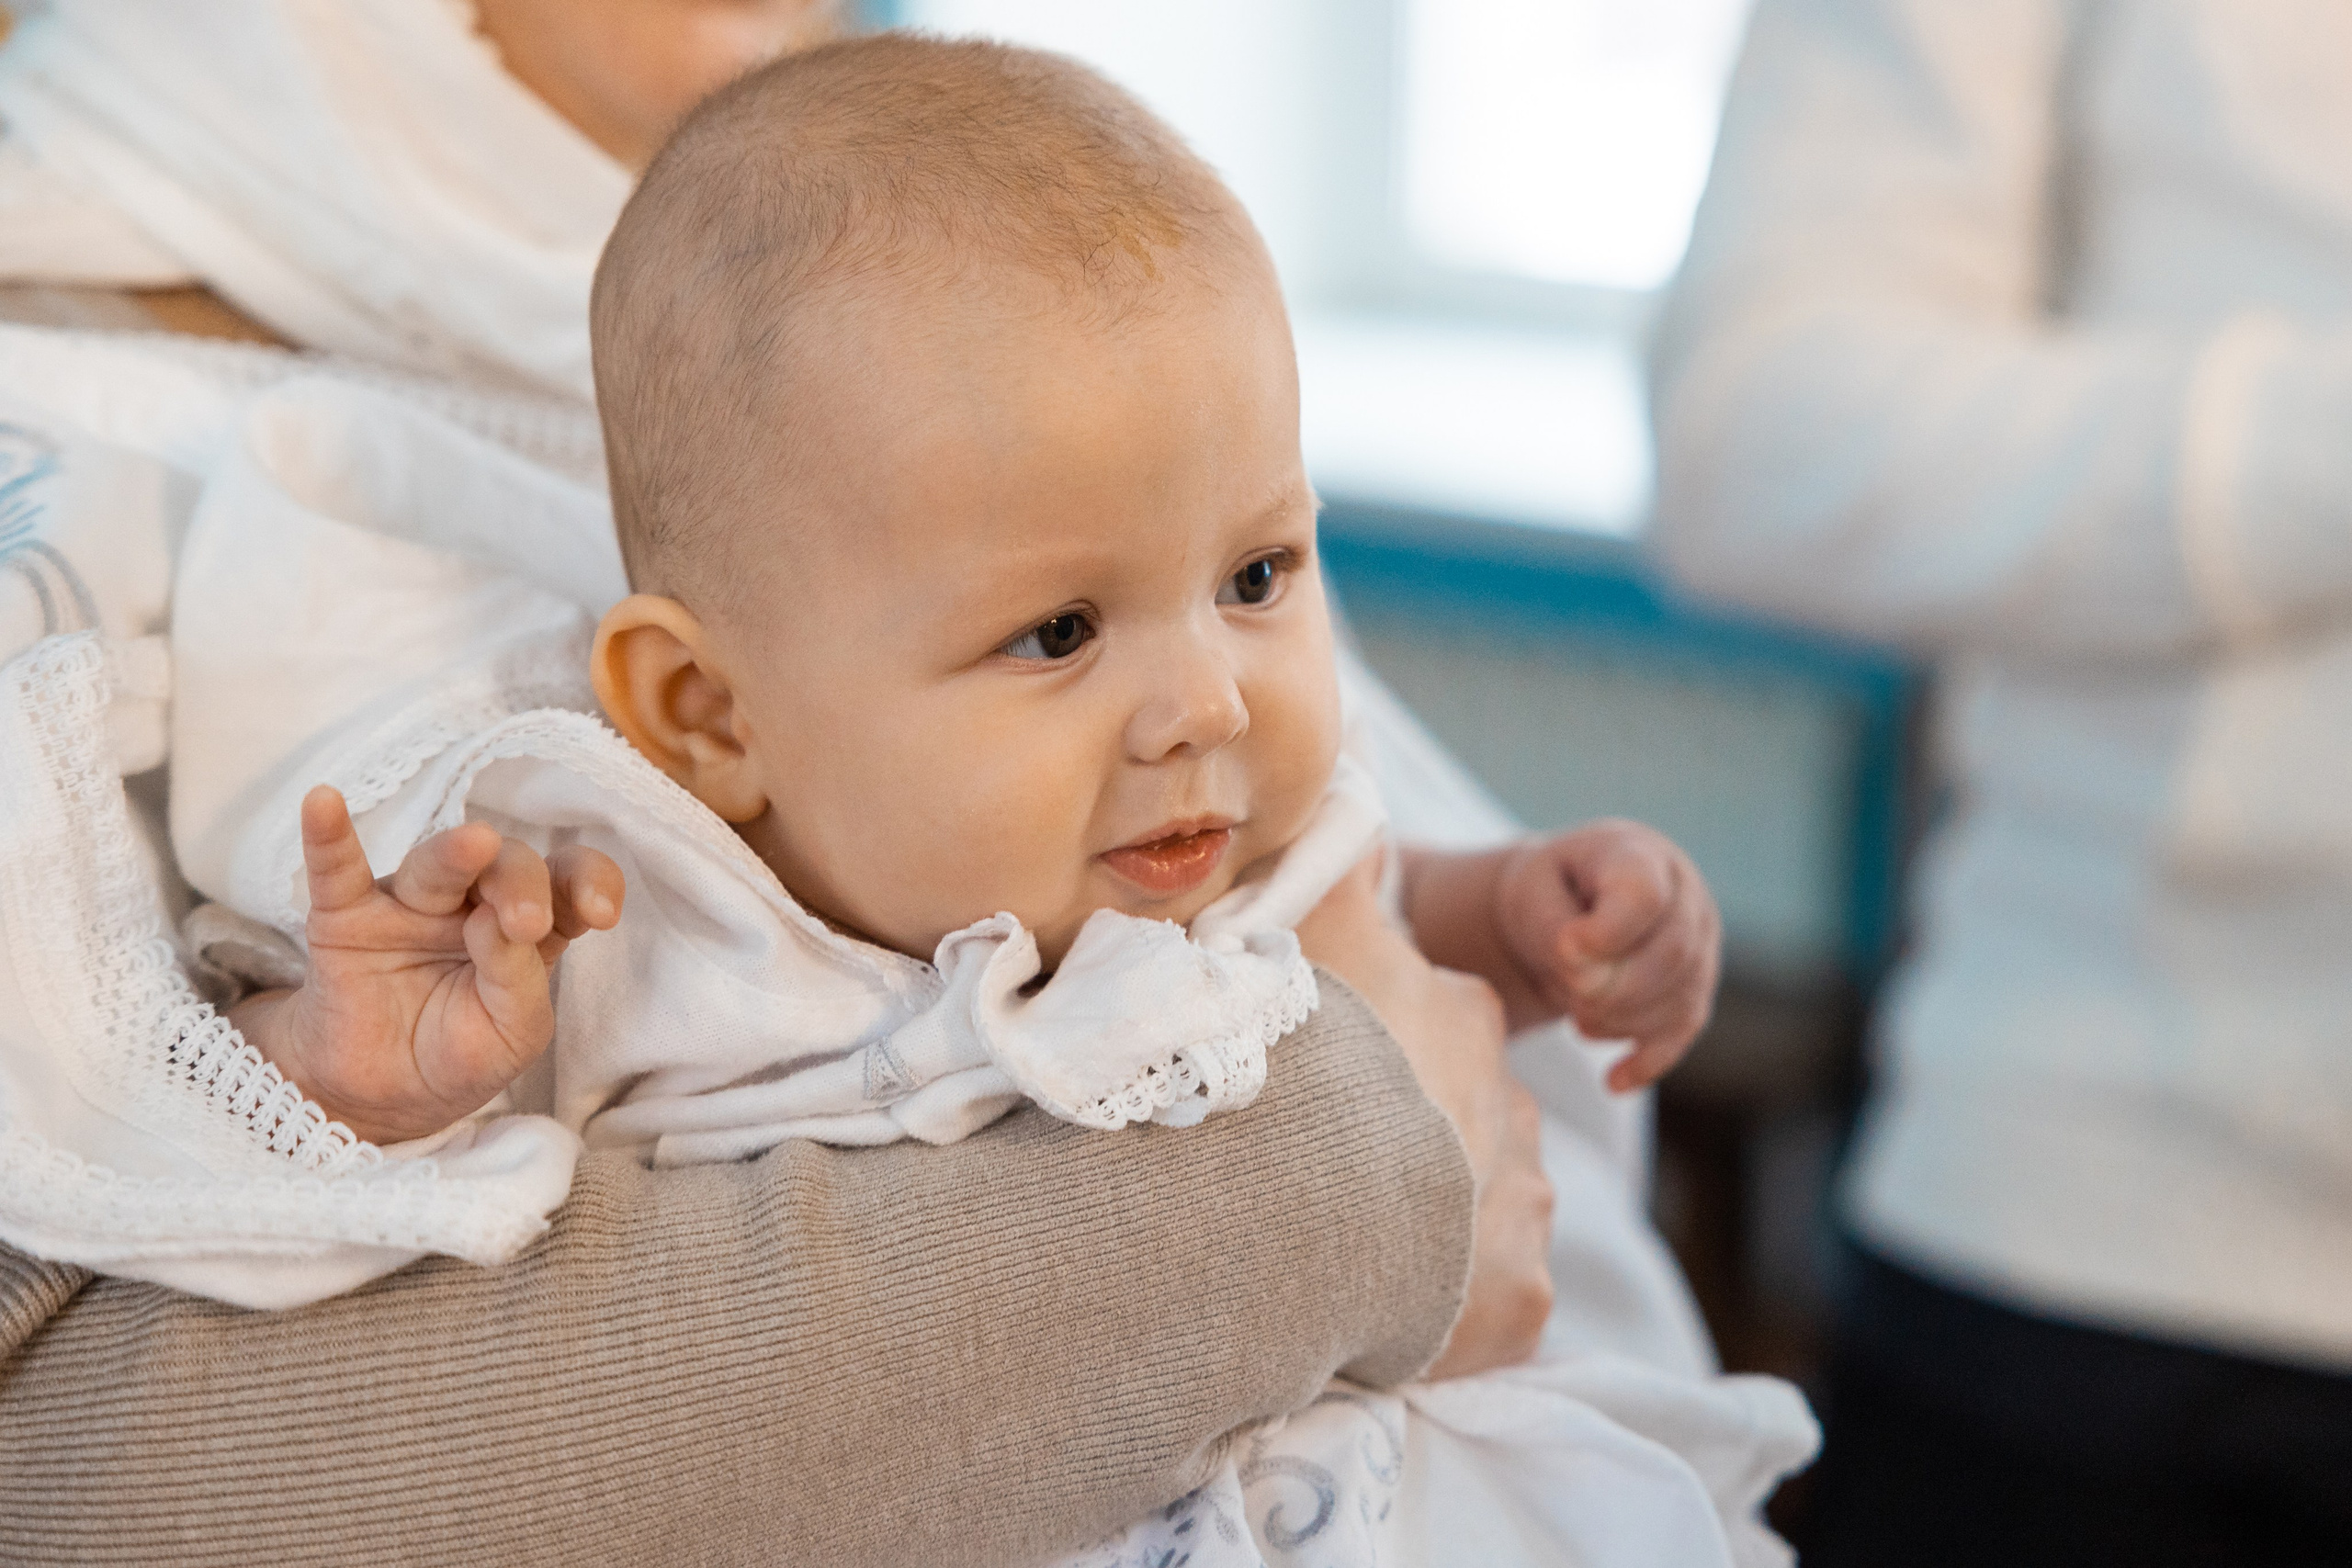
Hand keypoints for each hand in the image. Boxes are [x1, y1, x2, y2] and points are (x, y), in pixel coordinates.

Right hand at [229, 785, 623, 1144]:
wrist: (379, 1100)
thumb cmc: (460, 1055)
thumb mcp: (513, 1034)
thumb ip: (520, 981)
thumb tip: (499, 923)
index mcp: (528, 926)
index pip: (569, 882)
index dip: (589, 882)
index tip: (601, 912)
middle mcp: (473, 901)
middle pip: (506, 866)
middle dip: (522, 885)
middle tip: (527, 924)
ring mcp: (409, 905)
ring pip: (436, 864)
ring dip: (456, 853)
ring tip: (476, 843)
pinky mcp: (346, 918)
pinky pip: (336, 870)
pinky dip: (328, 836)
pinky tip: (323, 802)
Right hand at [1298, 853, 1555, 1377]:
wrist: (1305, 1215)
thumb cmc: (1303, 1062)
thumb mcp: (1314, 934)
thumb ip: (1342, 858)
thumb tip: (1360, 756)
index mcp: (1462, 1016)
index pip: (1434, 1022)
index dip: (1377, 1050)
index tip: (1326, 1083)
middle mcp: (1510, 1105)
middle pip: (1463, 1117)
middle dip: (1411, 1140)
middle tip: (1327, 1165)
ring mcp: (1522, 1204)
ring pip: (1483, 1207)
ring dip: (1434, 1221)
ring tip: (1352, 1241)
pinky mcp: (1523, 1297)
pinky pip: (1491, 1297)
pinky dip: (1448, 1303)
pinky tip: (1389, 1301)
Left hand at [1495, 820, 1719, 1090]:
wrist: (1568, 903)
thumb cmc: (1550, 890)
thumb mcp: (1534, 892)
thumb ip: (1555, 925)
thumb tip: (1585, 971)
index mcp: (1641, 856)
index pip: (1646, 896)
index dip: (1609, 932)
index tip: (1566, 949)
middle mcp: (1687, 897)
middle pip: (1671, 955)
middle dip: (1613, 988)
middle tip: (1567, 991)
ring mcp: (1701, 946)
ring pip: (1679, 999)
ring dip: (1620, 1020)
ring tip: (1576, 1011)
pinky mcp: (1694, 992)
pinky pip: (1683, 1034)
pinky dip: (1647, 1062)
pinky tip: (1613, 1081)